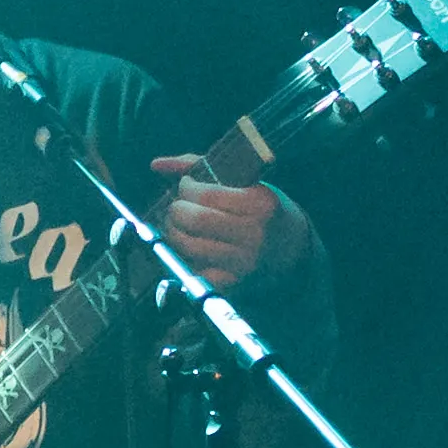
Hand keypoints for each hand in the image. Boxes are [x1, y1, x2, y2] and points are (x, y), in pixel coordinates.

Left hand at [160, 153, 300, 292]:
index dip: (186, 187)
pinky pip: (193, 270)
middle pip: (195, 219)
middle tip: (176, 207)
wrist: (291, 249)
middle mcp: (254, 234)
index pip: (207, 193)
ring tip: (177, 225)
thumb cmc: (262, 209)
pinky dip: (182, 257)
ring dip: (173, 233)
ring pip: (189, 246)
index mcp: (259, 204)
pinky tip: (187, 247)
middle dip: (175, 210)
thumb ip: (199, 166)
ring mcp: (243, 262)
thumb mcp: (244, 182)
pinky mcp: (232, 283)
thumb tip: (156, 165)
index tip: (186, 186)